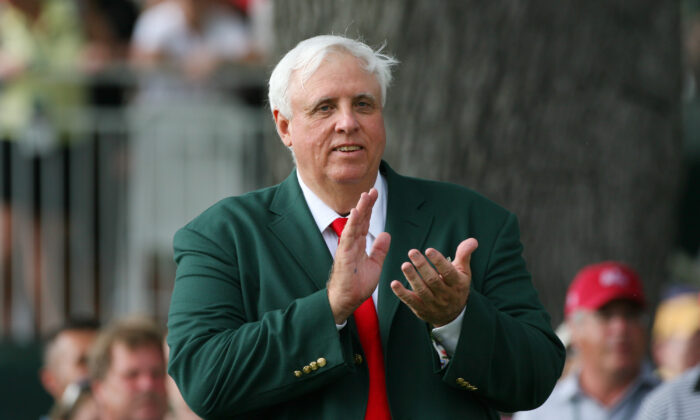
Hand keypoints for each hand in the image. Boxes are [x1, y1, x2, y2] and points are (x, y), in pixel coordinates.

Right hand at [327, 189, 390, 323]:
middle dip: (366, 205)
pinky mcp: (344, 254)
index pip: (365, 223)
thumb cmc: (357, 285)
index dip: (370, 209)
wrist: (347, 300)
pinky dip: (353, 224)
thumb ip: (380, 249)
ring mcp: (347, 248)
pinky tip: (357, 212)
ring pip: (354, 225)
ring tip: (365, 196)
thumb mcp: (375, 264)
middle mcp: (351, 243)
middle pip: (360, 220)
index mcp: (358, 245)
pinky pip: (349, 236)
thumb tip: (386, 234)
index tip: (374, 195)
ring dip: (360, 210)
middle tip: (372, 190)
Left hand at [391, 238, 477, 326]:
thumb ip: (464, 255)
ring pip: (422, 291)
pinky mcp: (422, 310)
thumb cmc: (456, 286)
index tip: (429, 250)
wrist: (453, 315)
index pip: (448, 272)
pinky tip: (394, 284)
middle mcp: (446, 295)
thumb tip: (473, 240)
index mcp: (457, 284)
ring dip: (412, 278)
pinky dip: (402, 293)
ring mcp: (434, 304)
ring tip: (405, 265)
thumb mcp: (463, 272)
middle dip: (422, 266)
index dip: (438, 261)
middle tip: (412, 252)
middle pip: (433, 280)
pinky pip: (411, 302)